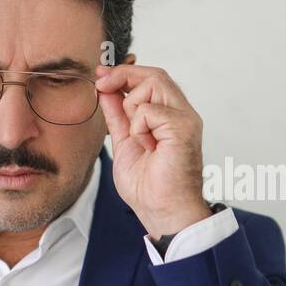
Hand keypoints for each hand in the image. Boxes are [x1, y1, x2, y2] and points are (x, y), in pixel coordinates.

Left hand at [95, 63, 211, 238]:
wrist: (161, 211)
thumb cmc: (148, 186)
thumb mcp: (123, 142)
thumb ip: (117, 115)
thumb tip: (106, 90)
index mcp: (168, 116)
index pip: (151, 80)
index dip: (124, 73)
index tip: (100, 75)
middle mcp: (181, 113)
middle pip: (154, 74)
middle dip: (122, 75)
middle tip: (101, 84)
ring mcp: (185, 119)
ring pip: (153, 84)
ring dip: (132, 108)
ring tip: (137, 136)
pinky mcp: (184, 128)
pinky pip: (150, 111)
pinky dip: (139, 128)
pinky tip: (146, 147)